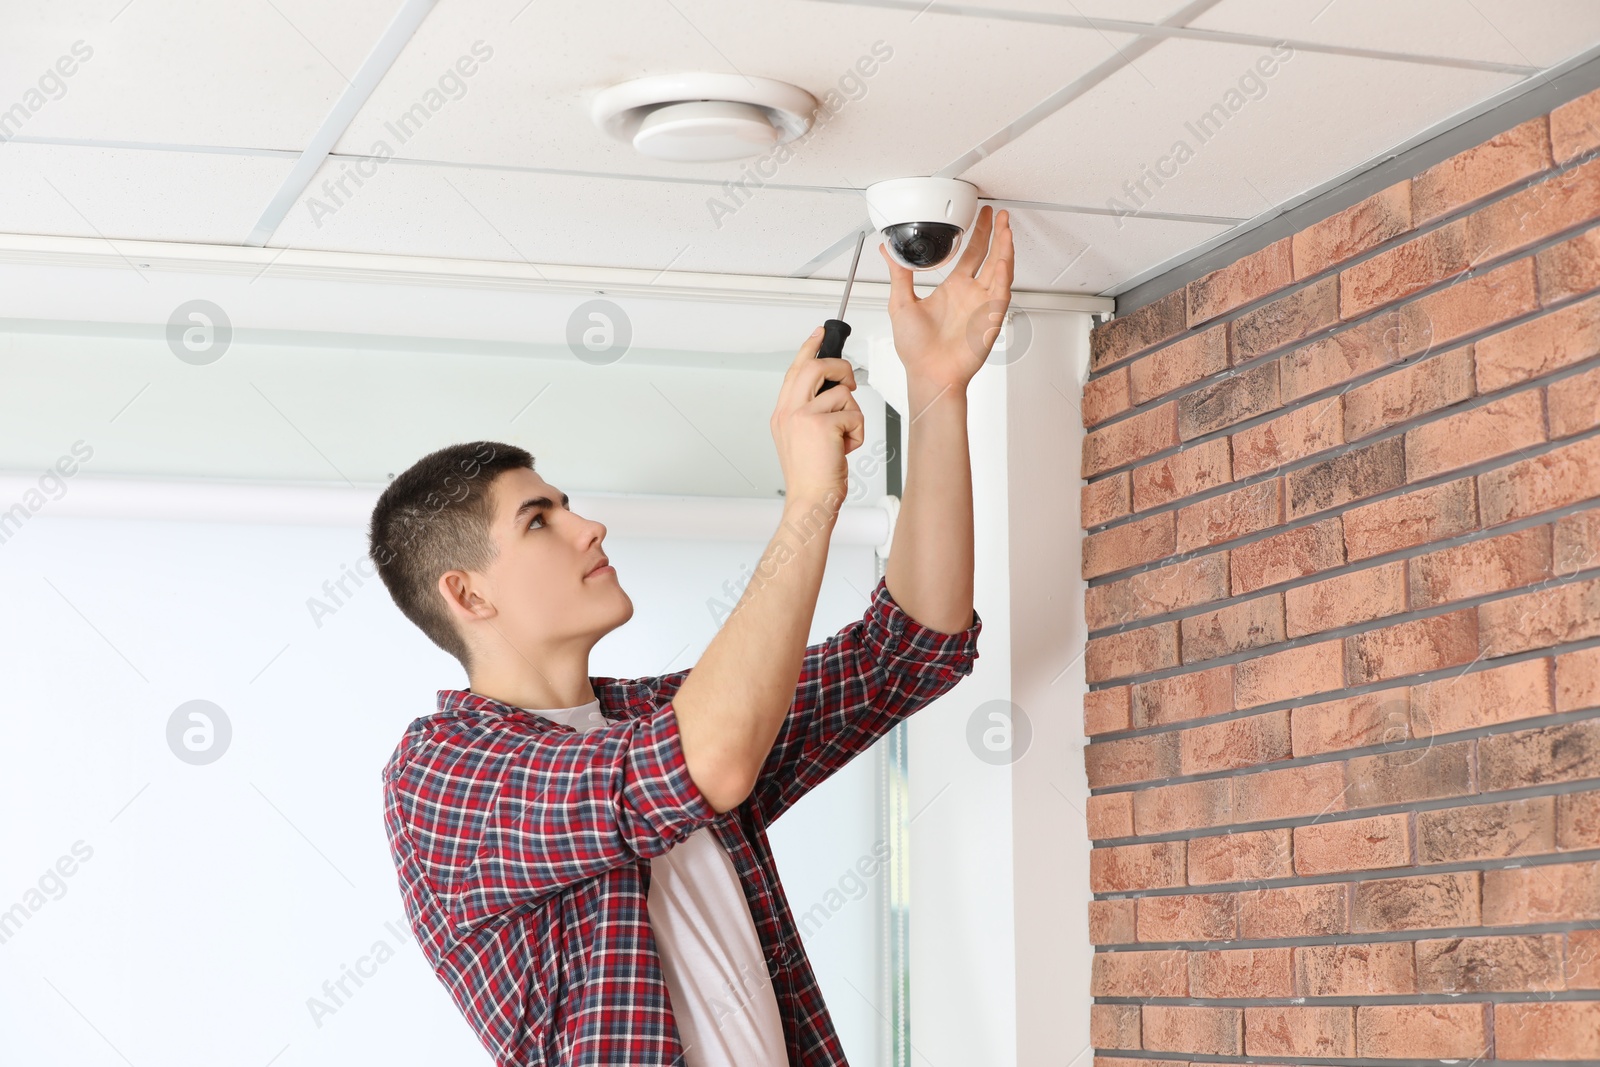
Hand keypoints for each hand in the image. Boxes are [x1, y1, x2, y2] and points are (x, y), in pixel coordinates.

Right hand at [770, 327, 863, 507]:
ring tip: (842, 437)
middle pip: (815, 366)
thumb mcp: (802, 438)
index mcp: (783, 412)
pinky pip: (853, 414)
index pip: (795, 369)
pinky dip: (856, 432)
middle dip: (839, 368)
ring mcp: (802, 416)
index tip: (820, 333)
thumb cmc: (812, 475)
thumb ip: (810, 411)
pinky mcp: (821, 424)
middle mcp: (788, 411)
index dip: (809, 348)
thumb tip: (834, 389)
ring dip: (852, 415)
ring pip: (841, 392)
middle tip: (849, 383)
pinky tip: (845, 448)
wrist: (811, 500)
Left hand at [880, 205, 1014, 394]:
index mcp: (953, 289)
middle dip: (996, 234)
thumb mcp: (901, 303)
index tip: (982, 216)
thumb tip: (887, 251)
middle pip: (989, 256)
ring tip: (1005, 229)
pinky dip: (1002, 277)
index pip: (971, 254)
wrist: (928, 374)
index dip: (978, 234)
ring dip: (1004, 249)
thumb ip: (898, 274)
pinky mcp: (990, 319)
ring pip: (1000, 270)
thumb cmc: (916, 349)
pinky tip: (1002, 261)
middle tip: (999, 214)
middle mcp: (971, 294)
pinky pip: (1000, 294)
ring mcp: (982, 305)